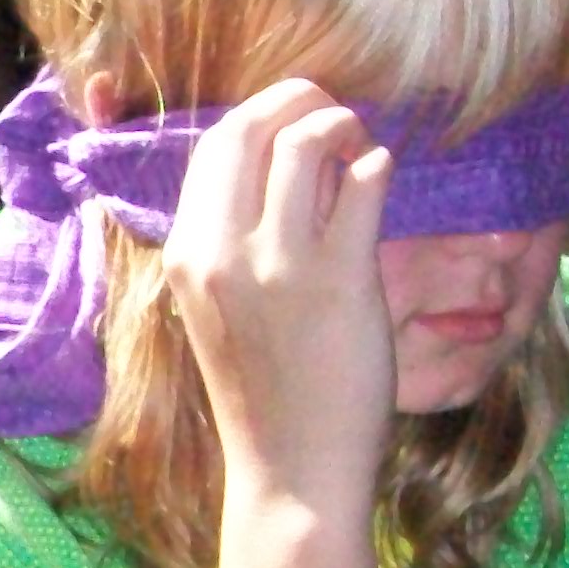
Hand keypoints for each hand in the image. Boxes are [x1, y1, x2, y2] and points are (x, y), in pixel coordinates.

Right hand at [161, 79, 400, 518]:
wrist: (291, 468)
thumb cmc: (263, 393)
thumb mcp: (220, 312)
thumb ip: (233, 243)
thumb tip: (280, 167)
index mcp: (186, 257)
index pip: (212, 149)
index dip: (257, 114)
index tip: (292, 114)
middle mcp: (221, 252)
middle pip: (250, 129)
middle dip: (298, 99)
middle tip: (334, 110)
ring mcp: (279, 264)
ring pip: (307, 143)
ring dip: (342, 127)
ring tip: (361, 147)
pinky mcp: (339, 278)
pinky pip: (365, 182)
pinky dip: (378, 165)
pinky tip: (382, 179)